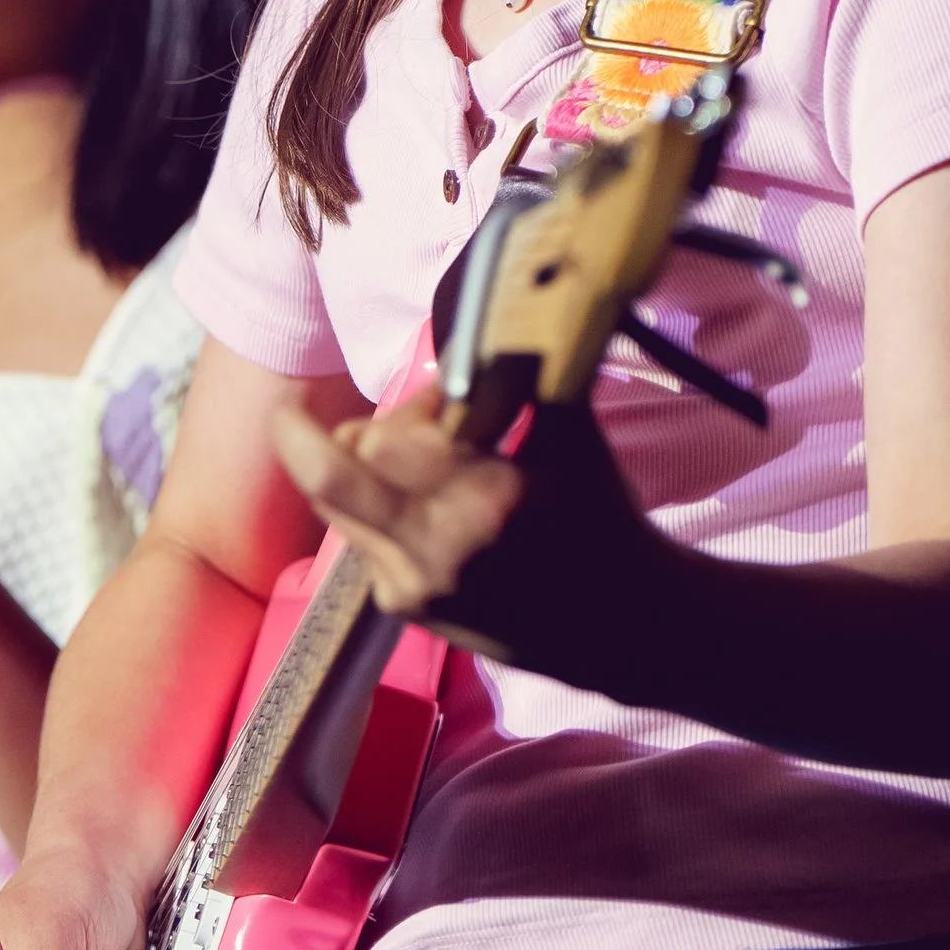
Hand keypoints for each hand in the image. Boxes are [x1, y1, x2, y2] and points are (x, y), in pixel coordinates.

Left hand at [269, 386, 653, 679]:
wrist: (619, 625)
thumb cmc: (599, 520)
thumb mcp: (569, 438)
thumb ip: (517, 378)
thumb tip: (481, 323)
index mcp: (481, 500)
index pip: (380, 438)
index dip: (409, 403)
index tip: (449, 395)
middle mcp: (431, 550)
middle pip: (329, 470)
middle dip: (367, 429)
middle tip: (422, 423)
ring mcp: (409, 587)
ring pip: (334, 502)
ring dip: (365, 466)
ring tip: (426, 459)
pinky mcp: (401, 607)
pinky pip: (361, 533)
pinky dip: (383, 504)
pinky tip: (434, 505)